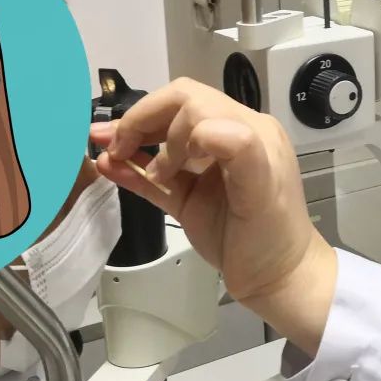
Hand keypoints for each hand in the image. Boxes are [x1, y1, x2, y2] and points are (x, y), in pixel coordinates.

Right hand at [90, 78, 331, 313]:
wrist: (277, 279)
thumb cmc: (276, 236)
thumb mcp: (263, 191)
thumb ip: (241, 151)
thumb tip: (202, 129)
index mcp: (249, 130)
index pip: (194, 102)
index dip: (167, 121)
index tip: (163, 160)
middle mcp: (227, 142)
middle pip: (174, 111)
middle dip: (141, 122)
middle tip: (117, 146)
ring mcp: (205, 170)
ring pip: (161, 141)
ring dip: (130, 140)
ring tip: (102, 148)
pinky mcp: (190, 196)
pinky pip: (155, 176)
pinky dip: (131, 170)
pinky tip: (108, 168)